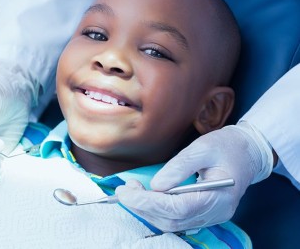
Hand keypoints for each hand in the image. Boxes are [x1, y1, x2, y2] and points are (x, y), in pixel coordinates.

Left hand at [115, 122, 273, 231]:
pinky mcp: (204, 214)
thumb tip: (156, 185)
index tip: (127, 191)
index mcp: (219, 197)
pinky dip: (156, 211)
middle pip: (172, 220)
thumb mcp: (203, 148)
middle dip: (143, 207)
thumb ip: (179, 167)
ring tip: (131, 192)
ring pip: (172, 224)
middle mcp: (215, 213)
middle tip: (124, 190)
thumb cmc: (226, 147)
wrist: (247, 152)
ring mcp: (210, 216)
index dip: (149, 202)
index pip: (177, 209)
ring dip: (147, 210)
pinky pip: (176, 220)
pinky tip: (145, 198)